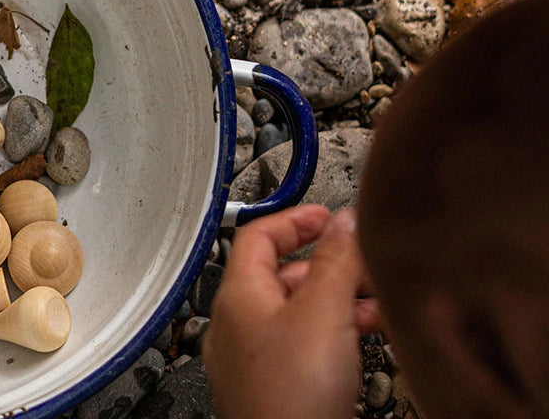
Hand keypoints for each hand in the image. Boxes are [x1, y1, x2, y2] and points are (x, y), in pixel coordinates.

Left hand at [203, 205, 380, 418]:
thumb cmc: (293, 400)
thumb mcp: (322, 311)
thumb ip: (334, 260)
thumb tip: (342, 221)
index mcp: (237, 296)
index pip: (256, 234)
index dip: (294, 218)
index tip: (326, 215)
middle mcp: (237, 326)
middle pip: (281, 275)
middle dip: (327, 264)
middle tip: (364, 262)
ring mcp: (253, 363)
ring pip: (297, 314)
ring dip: (337, 300)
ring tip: (377, 303)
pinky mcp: (274, 393)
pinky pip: (304, 348)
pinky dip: (334, 335)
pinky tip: (366, 341)